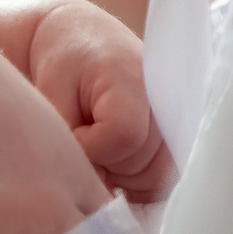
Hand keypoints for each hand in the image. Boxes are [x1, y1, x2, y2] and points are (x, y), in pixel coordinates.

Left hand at [21, 0, 172, 202]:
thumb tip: (96, 192)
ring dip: (121, 175)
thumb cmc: (63, 65)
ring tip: (100, 138)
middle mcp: (168, 104)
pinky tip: (116, 155)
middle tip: (85, 130)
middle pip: (141, 166)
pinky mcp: (179, 146)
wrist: (84, 41)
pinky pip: (161, 185)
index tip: (72, 130)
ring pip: (154, 182)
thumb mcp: (52, 93)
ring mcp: (179, 127)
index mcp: (134, 80)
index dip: (92, 147)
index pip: (124, 136)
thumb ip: (70, 140)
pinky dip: (135, 181)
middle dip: (105, 163)